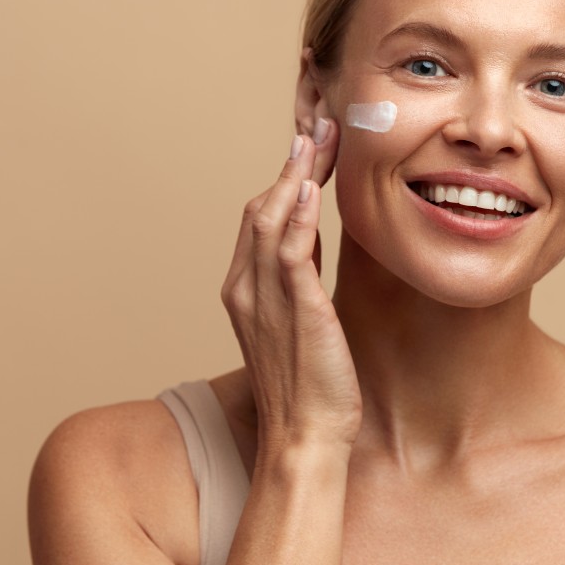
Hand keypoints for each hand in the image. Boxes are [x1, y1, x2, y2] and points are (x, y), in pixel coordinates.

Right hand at [220, 117, 360, 449]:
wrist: (305, 436)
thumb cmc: (310, 385)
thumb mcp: (300, 319)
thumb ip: (299, 277)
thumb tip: (311, 238)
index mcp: (244, 290)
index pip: (260, 220)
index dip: (283, 180)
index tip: (310, 150)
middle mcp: (244, 288)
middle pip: (260, 209)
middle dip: (291, 166)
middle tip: (321, 129)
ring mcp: (263, 298)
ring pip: (269, 220)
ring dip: (295, 175)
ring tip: (319, 139)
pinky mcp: (293, 309)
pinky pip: (290, 251)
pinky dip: (297, 214)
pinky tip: (311, 186)